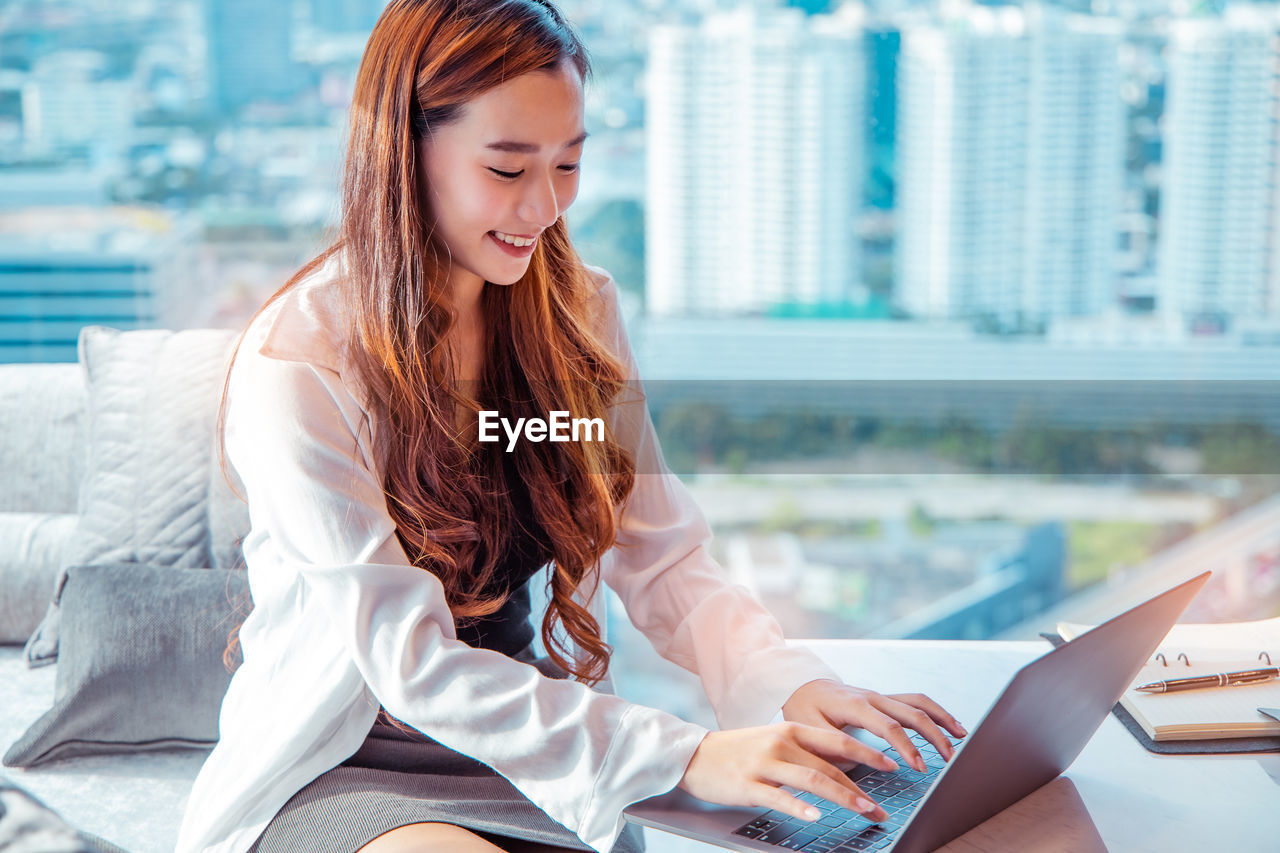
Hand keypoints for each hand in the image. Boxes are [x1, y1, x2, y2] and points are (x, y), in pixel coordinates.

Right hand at [676, 722, 903, 823]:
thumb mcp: (774, 740)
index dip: (867, 754)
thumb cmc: (739, 750)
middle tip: (880, 808)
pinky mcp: (748, 785)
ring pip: (812, 780)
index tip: (892, 767)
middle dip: (860, 789)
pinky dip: (799, 807)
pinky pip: (779, 797)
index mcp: (790, 730)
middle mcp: (781, 743)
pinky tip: (814, 817)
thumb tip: (843, 766)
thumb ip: (805, 750)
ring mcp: (764, 764)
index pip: (837, 741)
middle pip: (830, 766)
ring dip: (842, 797)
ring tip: (863, 810)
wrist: (696, 755)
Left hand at [782, 678, 967, 774]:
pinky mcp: (885, 699)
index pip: (888, 726)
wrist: (801, 684)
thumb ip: (836, 745)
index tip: (919, 767)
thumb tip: (863, 763)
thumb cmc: (804, 707)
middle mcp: (873, 697)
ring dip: (942, 719)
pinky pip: (915, 702)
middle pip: (912, 712)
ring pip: (918, 703)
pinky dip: (935, 712)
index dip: (906, 747)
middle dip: (934, 736)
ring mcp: (881, 696)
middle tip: (949, 760)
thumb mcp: (810, 728)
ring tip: (961, 737)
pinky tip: (949, 725)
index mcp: (855, 705)